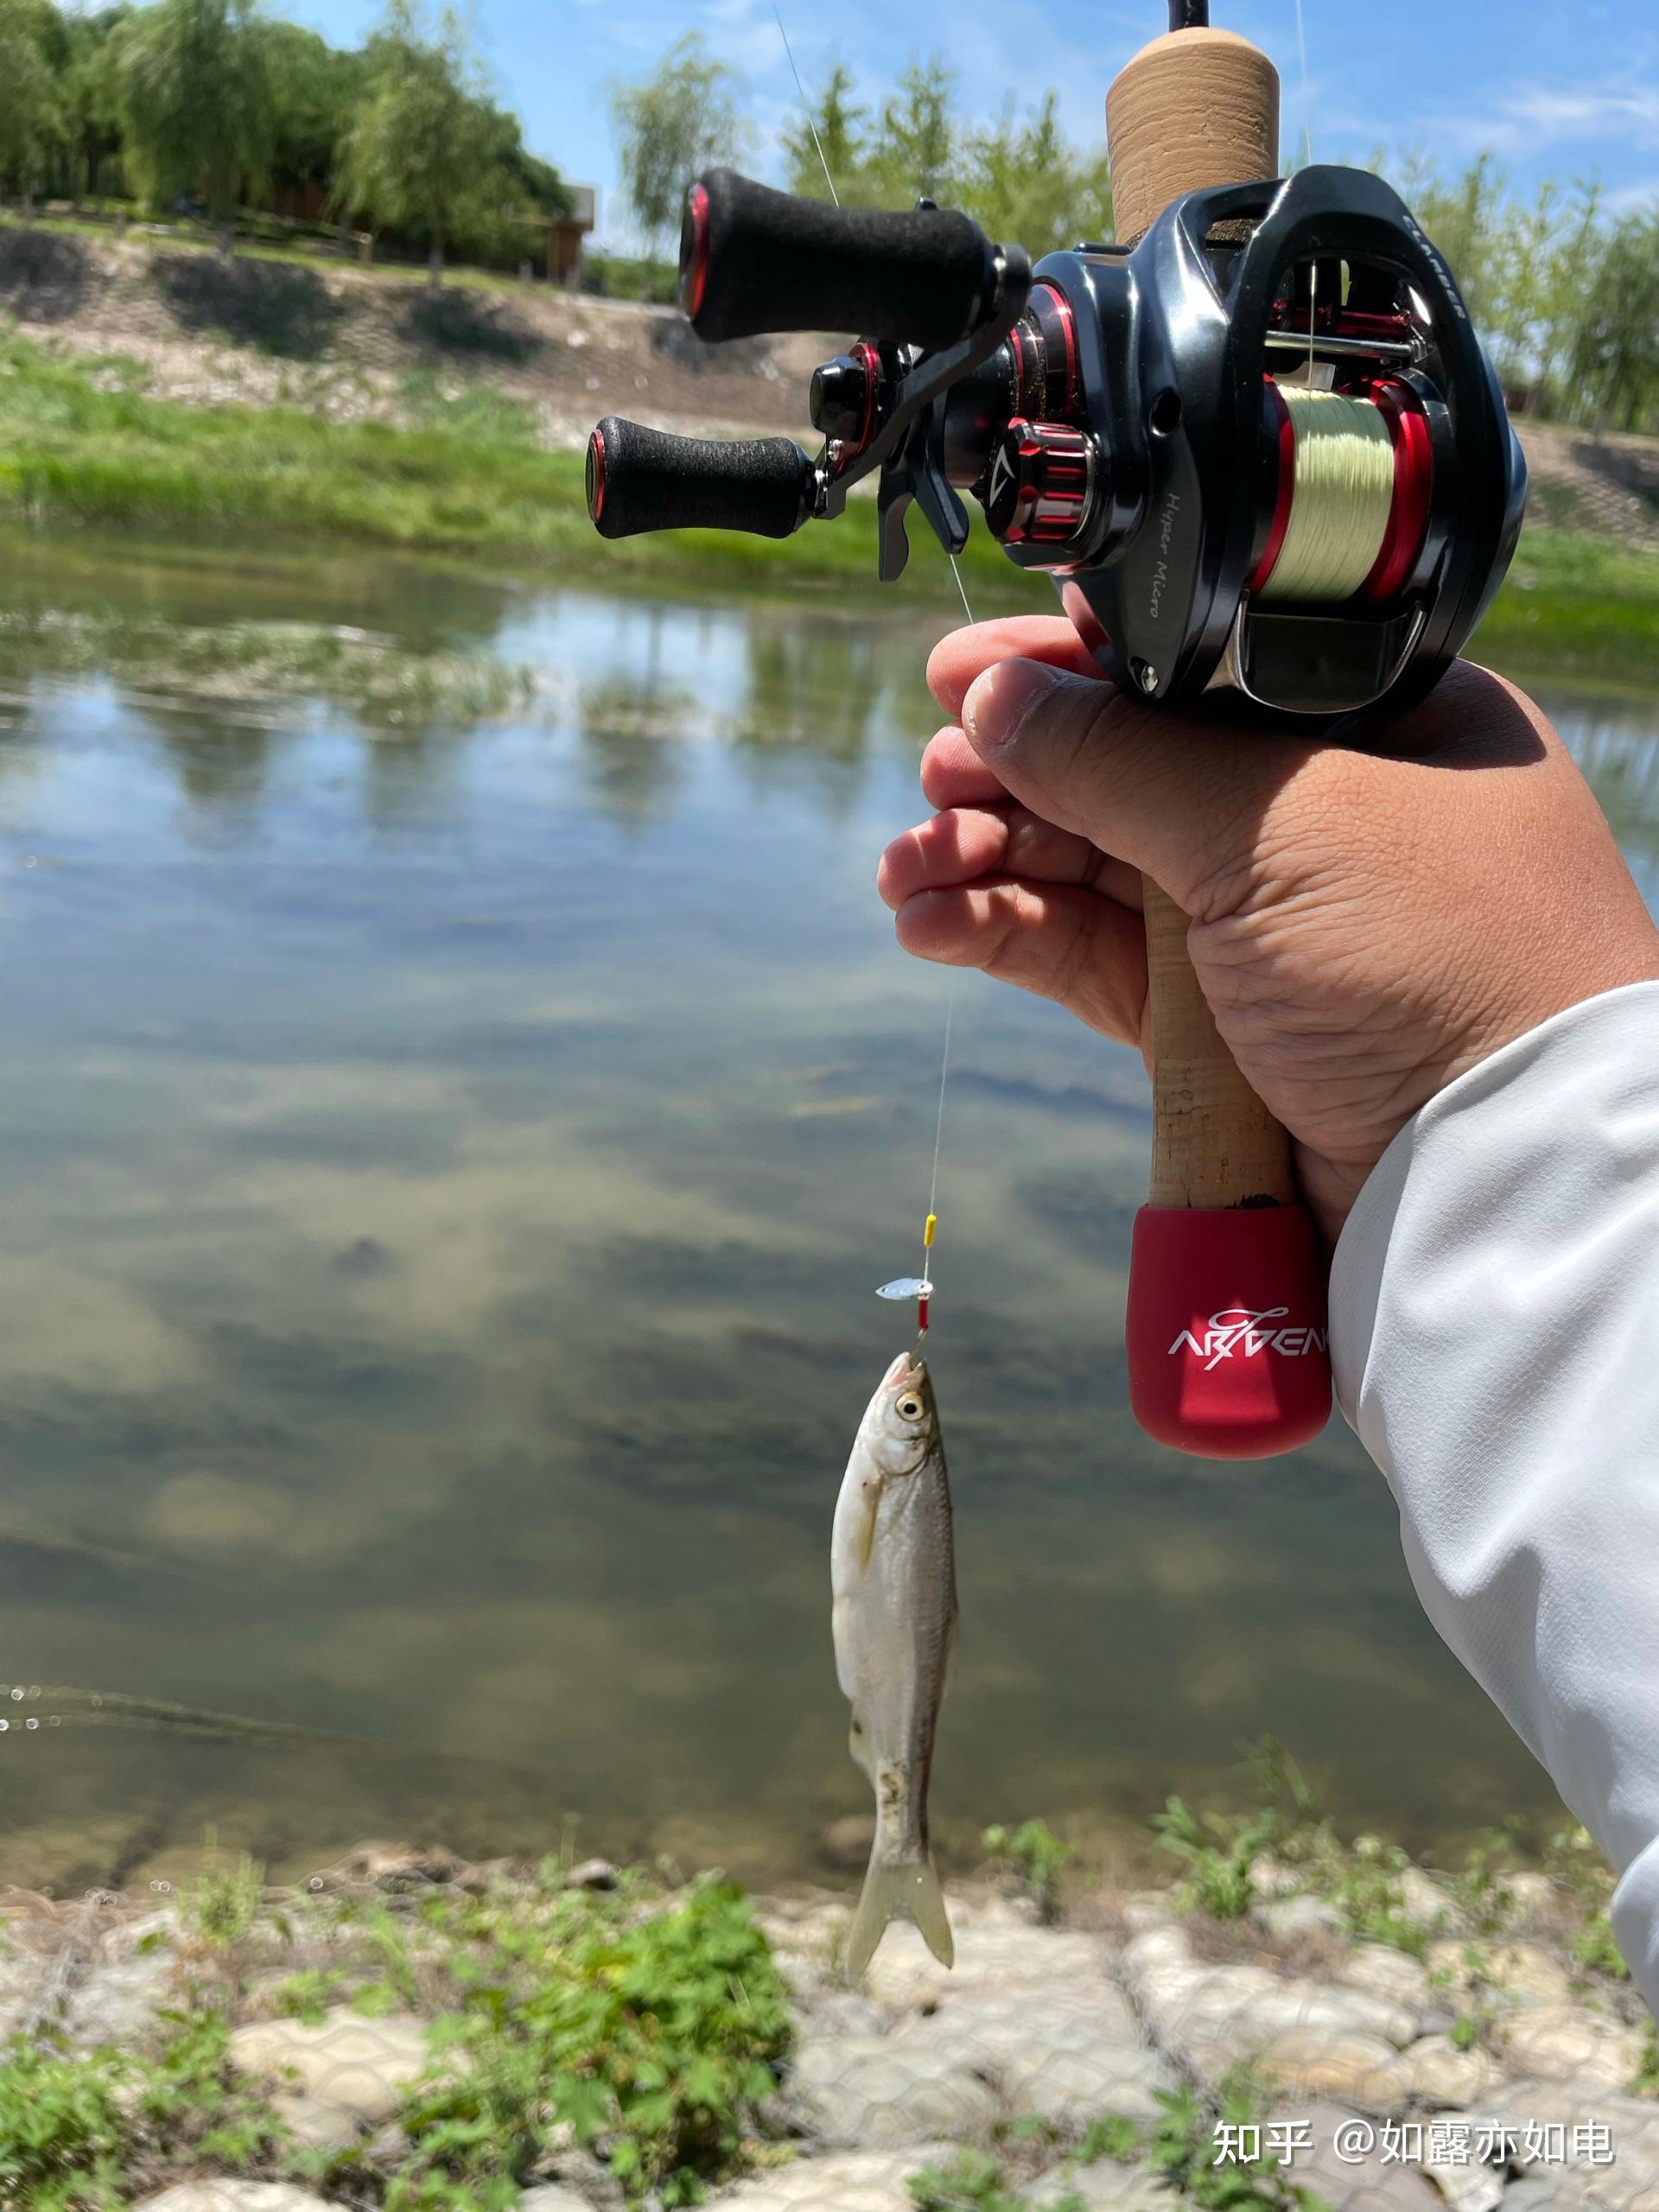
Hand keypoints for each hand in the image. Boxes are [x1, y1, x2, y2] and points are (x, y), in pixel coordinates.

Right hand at [877, 617, 1658, 1238]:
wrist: (1488, 1173)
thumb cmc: (1432, 960)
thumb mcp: (1277, 822)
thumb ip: (1122, 755)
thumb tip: (993, 693)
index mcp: (1373, 724)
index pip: (1190, 671)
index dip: (1068, 665)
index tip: (963, 669)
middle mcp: (1317, 817)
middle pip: (1125, 767)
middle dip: (1012, 769)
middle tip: (934, 774)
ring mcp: (1258, 927)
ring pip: (1090, 868)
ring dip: (987, 855)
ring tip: (908, 869)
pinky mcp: (1207, 1025)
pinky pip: (1085, 957)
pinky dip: (1004, 932)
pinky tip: (932, 921)